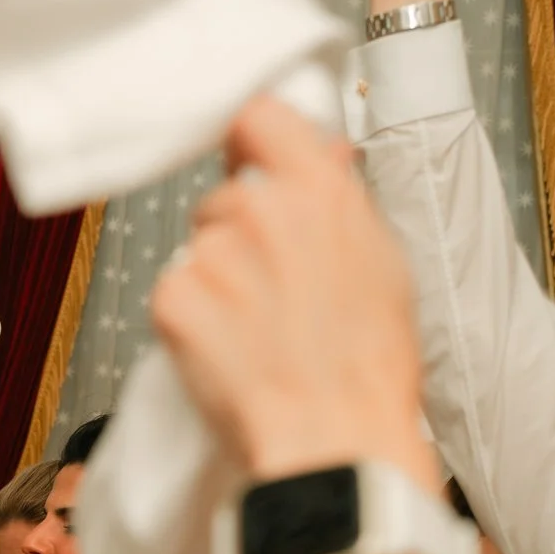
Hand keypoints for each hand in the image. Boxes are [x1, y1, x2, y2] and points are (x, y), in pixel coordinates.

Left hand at [148, 97, 432, 482]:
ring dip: (214, 280)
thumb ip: (341, 200)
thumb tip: (322, 152)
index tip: (247, 160)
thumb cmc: (368, 363)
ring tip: (256, 330)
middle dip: (236, 233)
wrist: (332, 436)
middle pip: (222, 198)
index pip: (257, 118)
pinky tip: (229, 350)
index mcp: (318, 191)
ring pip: (196, 250)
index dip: (248, 141)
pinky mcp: (171, 300)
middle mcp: (259, 211)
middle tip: (270, 288)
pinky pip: (171, 294)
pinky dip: (190, 320)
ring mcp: (210, 255)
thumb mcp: (383, 263)